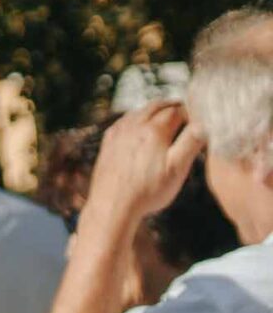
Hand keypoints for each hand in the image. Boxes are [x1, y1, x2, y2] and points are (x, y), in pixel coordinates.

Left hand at [84, 100, 206, 227]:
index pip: (178, 111)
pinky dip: (135, 118)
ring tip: (166, 115)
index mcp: (154, 131)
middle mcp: (134, 127)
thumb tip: (203, 123)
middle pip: (158, 106)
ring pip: (139, 111)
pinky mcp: (108, 143)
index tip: (198, 117)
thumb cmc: (147, 191)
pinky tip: (139, 125)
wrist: (112, 206)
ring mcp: (119, 134)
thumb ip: (191, 143)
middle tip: (184, 110)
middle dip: (173, 106)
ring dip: (154, 110)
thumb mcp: (177, 168)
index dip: (191, 112)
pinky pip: (123, 121)